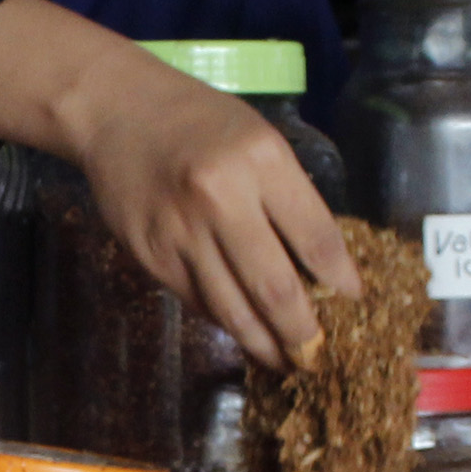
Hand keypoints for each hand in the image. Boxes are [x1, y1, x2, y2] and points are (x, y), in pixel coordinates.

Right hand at [0, 0, 360, 366]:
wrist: (117, 111)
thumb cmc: (199, 122)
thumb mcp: (258, 140)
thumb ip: (287, 195)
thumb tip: (317, 267)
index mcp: (261, 160)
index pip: (316, 237)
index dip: (340, 279)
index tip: (353, 302)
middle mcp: (221, 198)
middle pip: (275, 288)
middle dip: (302, 333)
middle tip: (317, 356)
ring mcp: (180, 231)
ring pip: (232, 309)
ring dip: (262, 344)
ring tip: (283, 360)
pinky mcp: (150, 254)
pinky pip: (197, 300)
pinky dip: (223, 320)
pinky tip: (241, 329)